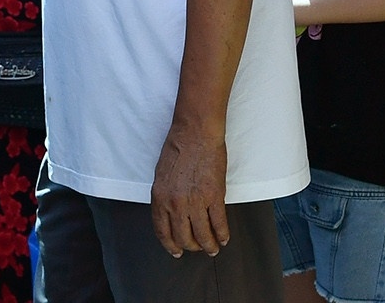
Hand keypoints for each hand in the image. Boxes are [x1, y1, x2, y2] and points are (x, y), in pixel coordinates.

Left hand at [150, 124, 229, 257]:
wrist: (195, 133)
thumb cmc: (178, 147)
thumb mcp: (162, 175)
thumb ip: (165, 196)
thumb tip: (170, 212)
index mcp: (160, 198)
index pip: (163, 232)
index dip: (171, 245)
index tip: (176, 251)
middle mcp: (176, 204)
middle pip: (183, 237)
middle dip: (191, 247)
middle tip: (197, 248)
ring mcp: (195, 202)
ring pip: (202, 235)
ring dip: (208, 245)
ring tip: (213, 248)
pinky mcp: (214, 196)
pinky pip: (218, 223)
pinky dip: (222, 234)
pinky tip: (224, 237)